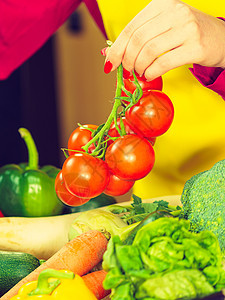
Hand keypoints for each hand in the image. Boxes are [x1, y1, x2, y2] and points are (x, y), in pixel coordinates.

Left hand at [105, 0, 224, 79]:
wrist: (220, 39)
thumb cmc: (187, 34)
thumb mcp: (163, 27)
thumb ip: (139, 36)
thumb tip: (109, 54)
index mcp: (162, 4)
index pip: (132, 28)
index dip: (117, 48)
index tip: (110, 63)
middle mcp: (175, 12)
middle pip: (138, 40)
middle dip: (127, 60)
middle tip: (128, 70)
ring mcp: (187, 29)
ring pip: (149, 51)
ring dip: (139, 67)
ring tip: (140, 72)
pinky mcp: (196, 47)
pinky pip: (164, 63)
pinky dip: (151, 72)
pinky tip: (149, 74)